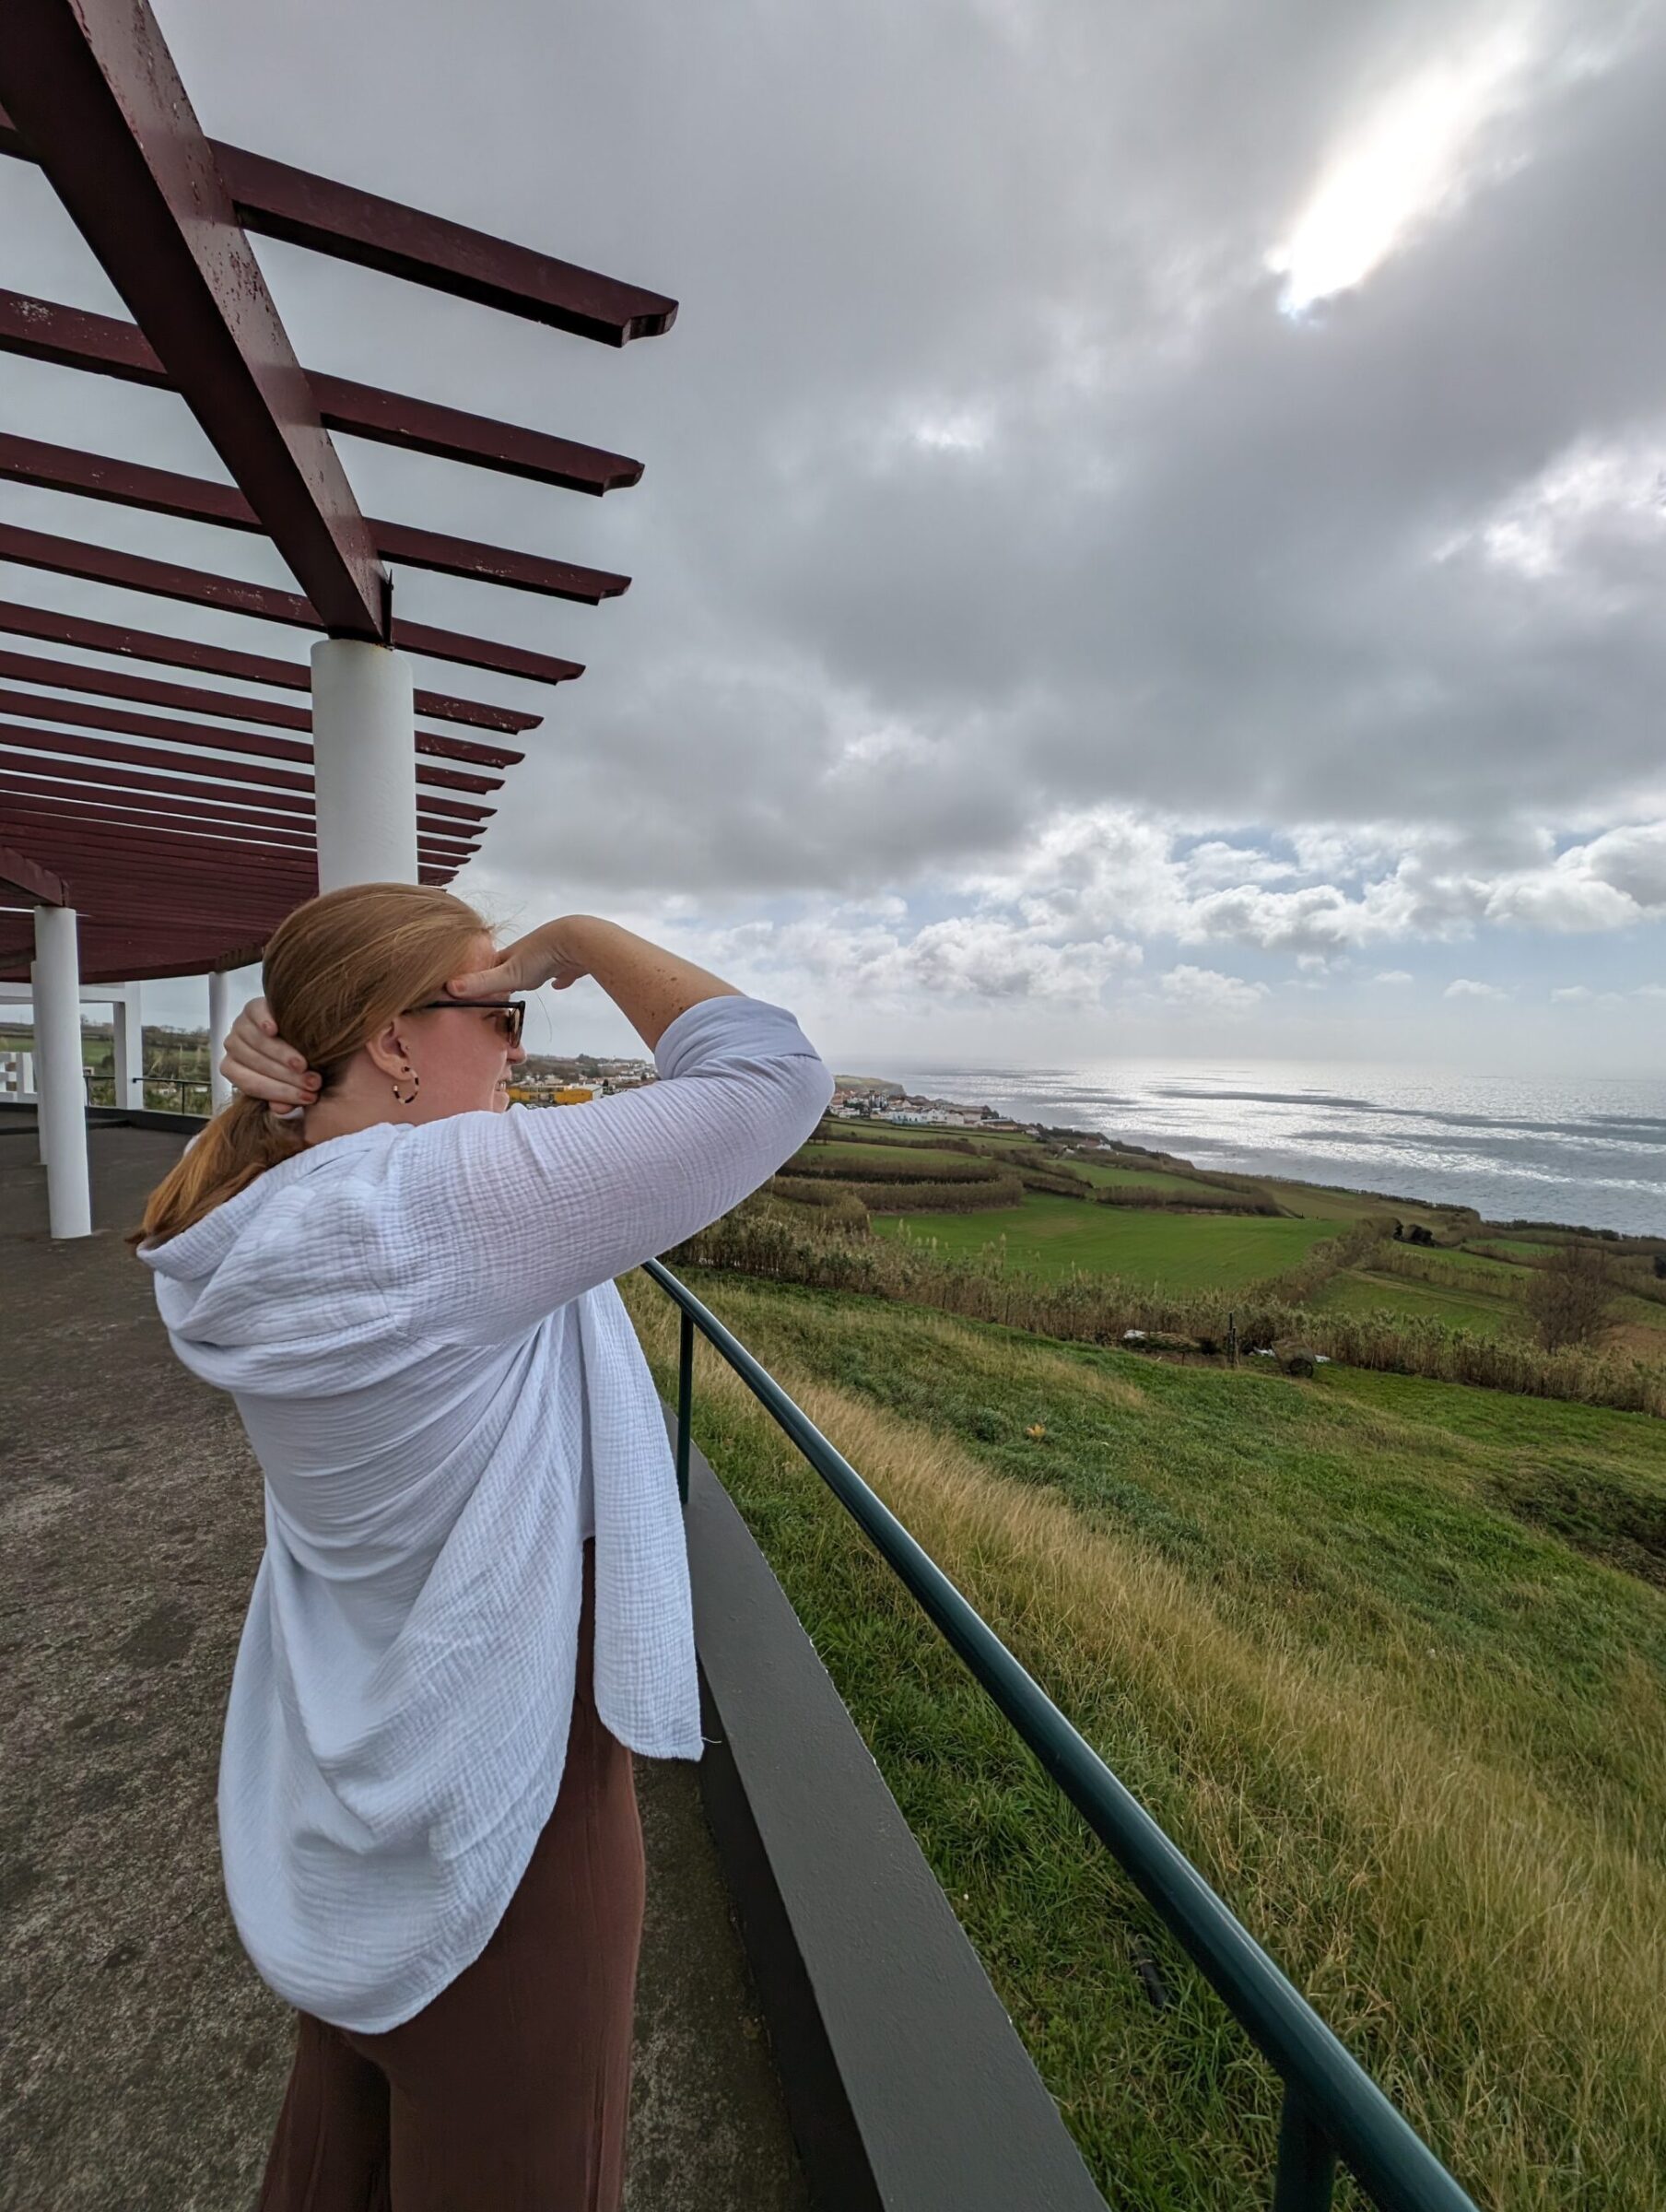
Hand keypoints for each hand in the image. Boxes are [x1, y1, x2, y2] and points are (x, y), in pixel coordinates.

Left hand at [221, 996, 319, 1111]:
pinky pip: (253, 1015)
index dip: (281, 1093)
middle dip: (287, 1077)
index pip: (253, 1085)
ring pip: (256, 1043)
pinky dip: (262, 1022)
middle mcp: (233, 1048)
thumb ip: (284, 1097)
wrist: (294, 1025)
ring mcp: (240, 1026)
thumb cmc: (291, 1060)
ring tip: (304, 1065)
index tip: (308, 1098)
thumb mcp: (289, 1082)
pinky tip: (275, 1029)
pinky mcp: (251, 1007)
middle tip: (313, 1082)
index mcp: (235, 1069)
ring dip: (281, 1056)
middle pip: (256, 1064)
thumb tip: (280, 1109)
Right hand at [446, 917, 602, 997]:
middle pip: (515, 964)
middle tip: (501, 987)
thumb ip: (482, 983)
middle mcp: (531, 950)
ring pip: (539, 965)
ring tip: (527, 982)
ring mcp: (552, 954)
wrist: (579, 941)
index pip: (492, 964)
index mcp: (513, 953)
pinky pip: (563, 970)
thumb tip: (449, 988)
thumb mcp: (508, 973)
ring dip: (533, 972)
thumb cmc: (542, 955)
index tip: (474, 984)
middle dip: (508, 974)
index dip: (483, 974)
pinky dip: (561, 977)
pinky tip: (560, 984)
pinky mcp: (571, 961)